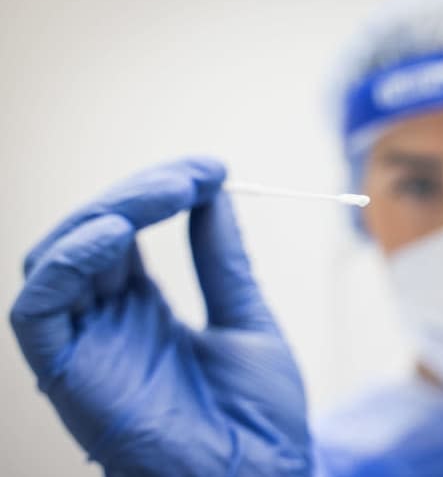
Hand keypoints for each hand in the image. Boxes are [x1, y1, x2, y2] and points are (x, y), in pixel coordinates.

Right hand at [10, 157, 309, 475]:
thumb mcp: (245, 318)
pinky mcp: (66, 375)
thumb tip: (214, 191)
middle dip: (138, 192)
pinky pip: (38, 309)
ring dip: (109, 211)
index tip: (213, 170)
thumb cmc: (259, 416)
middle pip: (88, 235)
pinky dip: (68, 262)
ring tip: (171, 191)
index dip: (159, 192)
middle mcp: (104, 323)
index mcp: (141, 310)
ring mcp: (85, 347)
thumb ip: (220, 259)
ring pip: (57, 257)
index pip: (125, 232)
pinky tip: (117, 233)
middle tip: (198, 174)